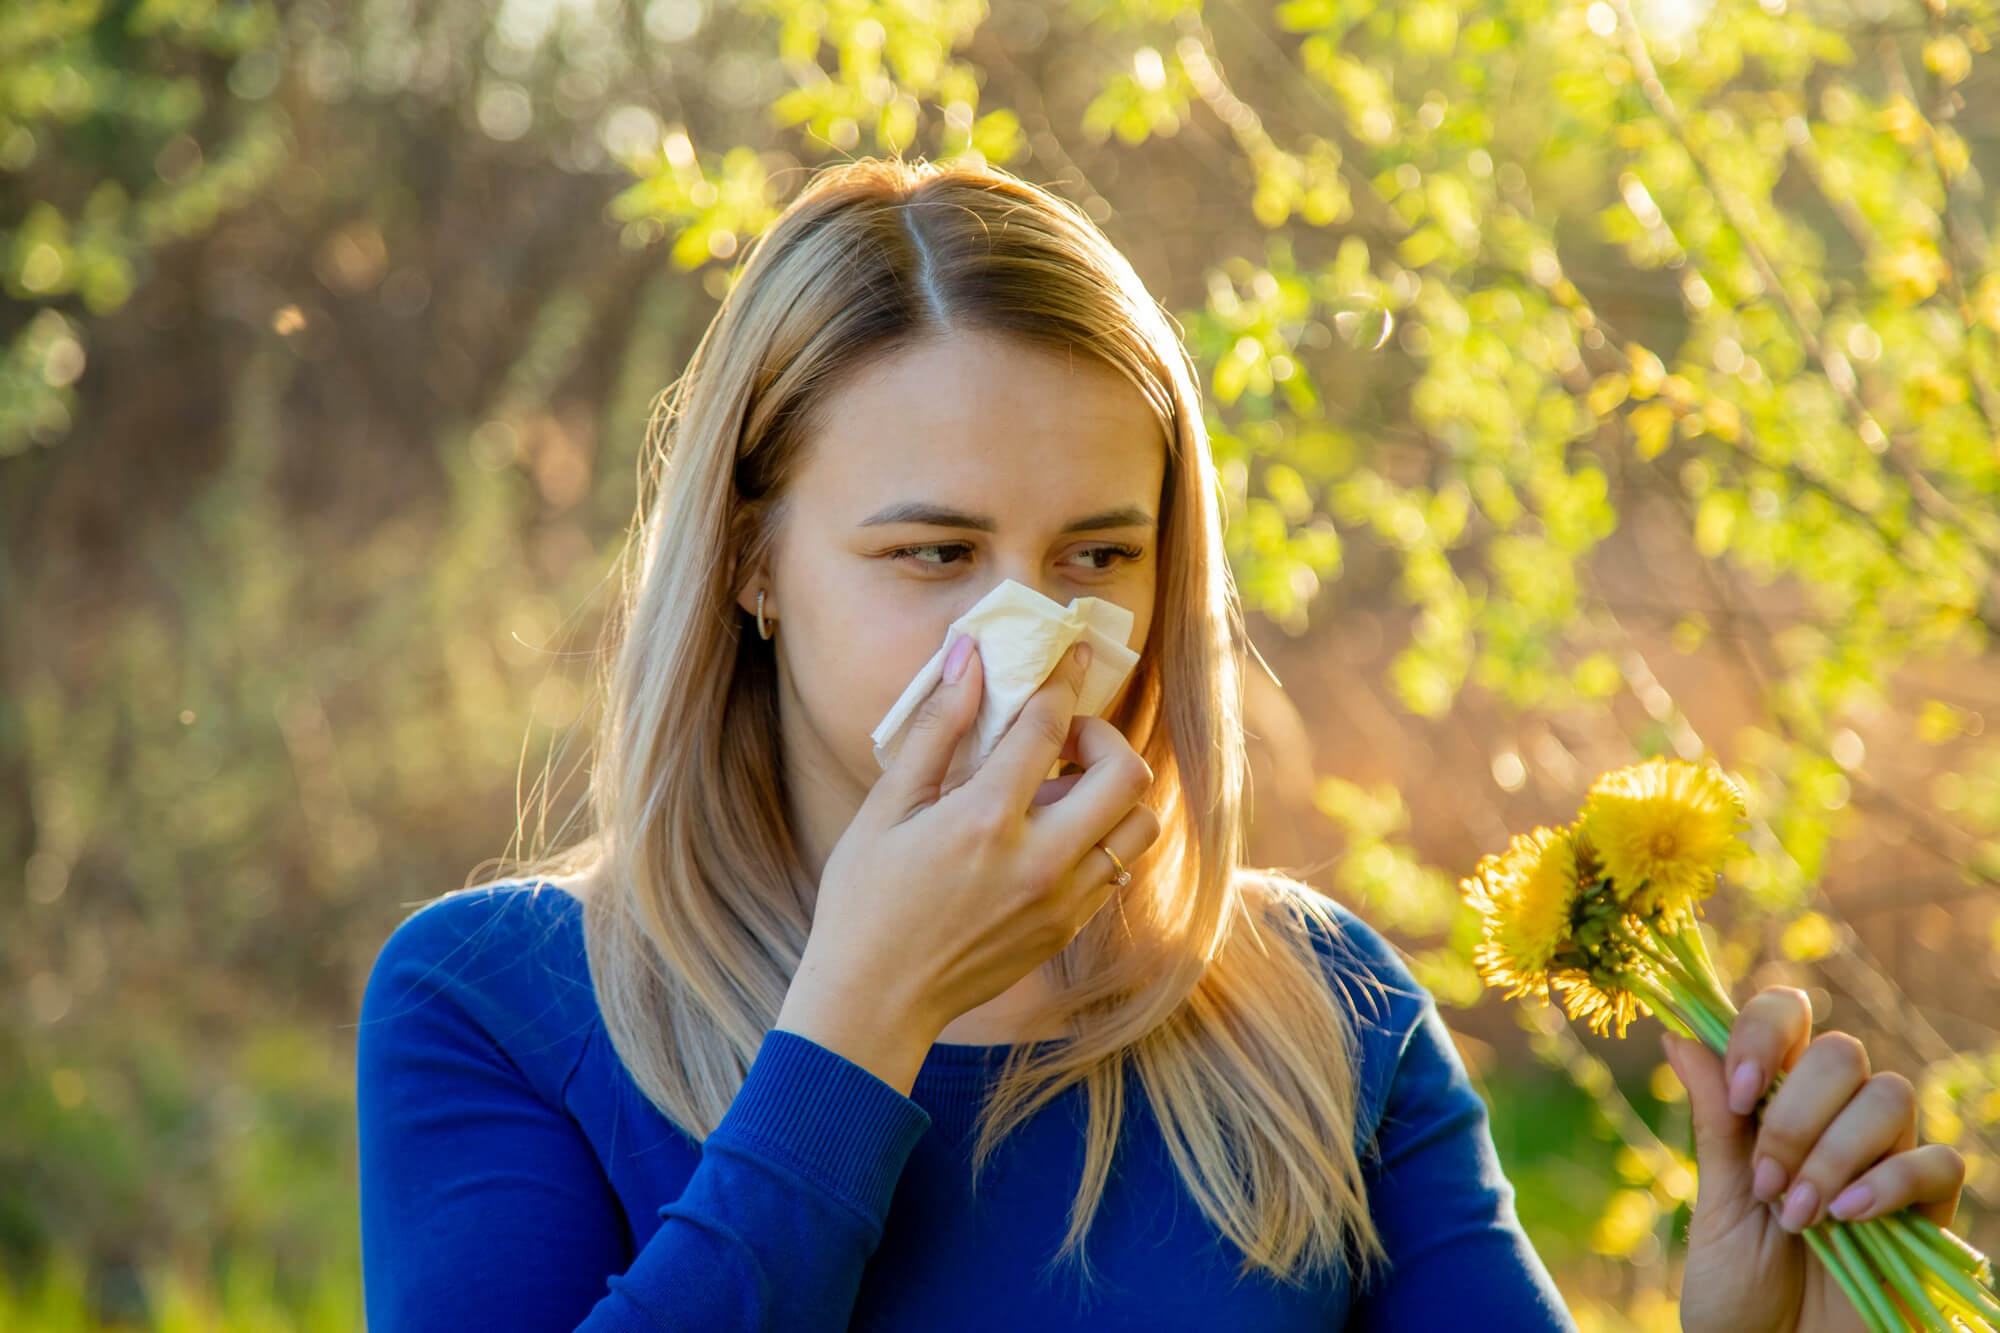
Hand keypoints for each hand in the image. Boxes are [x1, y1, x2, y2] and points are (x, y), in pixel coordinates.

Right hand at [795, 638, 1158, 1049]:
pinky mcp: (1067, 931)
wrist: (874, 1001)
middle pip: (1125, 775)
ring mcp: (1061, 902)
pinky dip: (1099, 838)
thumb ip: (935, 729)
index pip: (1049, 727)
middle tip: (1065, 740)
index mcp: (983, 820)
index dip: (1065, 679)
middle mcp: (1037, 861)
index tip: (1073, 654)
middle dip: (1104, 738)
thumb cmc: (865, 900)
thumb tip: (968, 658)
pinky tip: (1050, 835)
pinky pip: (1116, 869)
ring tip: (1061, 791)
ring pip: (1139, 826)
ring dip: (1113, 793)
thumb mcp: (887, 807)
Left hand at [1662, 986, 1966, 1332]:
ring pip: (1890, 1095)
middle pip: (1842, 1052)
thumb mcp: (1715, 1205)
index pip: (1788, 1017)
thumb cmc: (1739, 1292)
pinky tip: (1847, 1219)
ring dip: (1833, 1153)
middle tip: (1765, 1183)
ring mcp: (1886, 1161)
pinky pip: (1938, 1160)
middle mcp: (1835, 1120)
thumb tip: (1678, 1033)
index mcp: (1775, 1104)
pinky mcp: (1929, 1211)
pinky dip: (1889, 1181)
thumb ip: (1713, 1123)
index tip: (1738, 1091)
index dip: (1765, 1033)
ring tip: (1797, 1216)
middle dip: (1794, 1115)